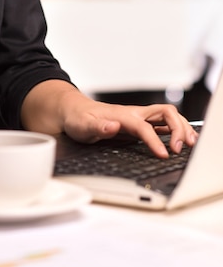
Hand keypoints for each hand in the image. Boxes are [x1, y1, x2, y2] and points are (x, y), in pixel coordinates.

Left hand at [61, 93, 197, 157]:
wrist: (76, 112)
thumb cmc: (80, 119)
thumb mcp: (83, 125)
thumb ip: (98, 127)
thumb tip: (112, 127)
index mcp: (123, 116)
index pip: (145, 127)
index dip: (155, 140)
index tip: (164, 154)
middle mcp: (135, 114)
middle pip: (166, 114)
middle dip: (178, 129)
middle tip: (179, 148)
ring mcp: (139, 118)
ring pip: (168, 117)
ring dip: (182, 128)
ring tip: (190, 144)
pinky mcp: (140, 124)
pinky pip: (164, 124)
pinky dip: (176, 130)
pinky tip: (181, 140)